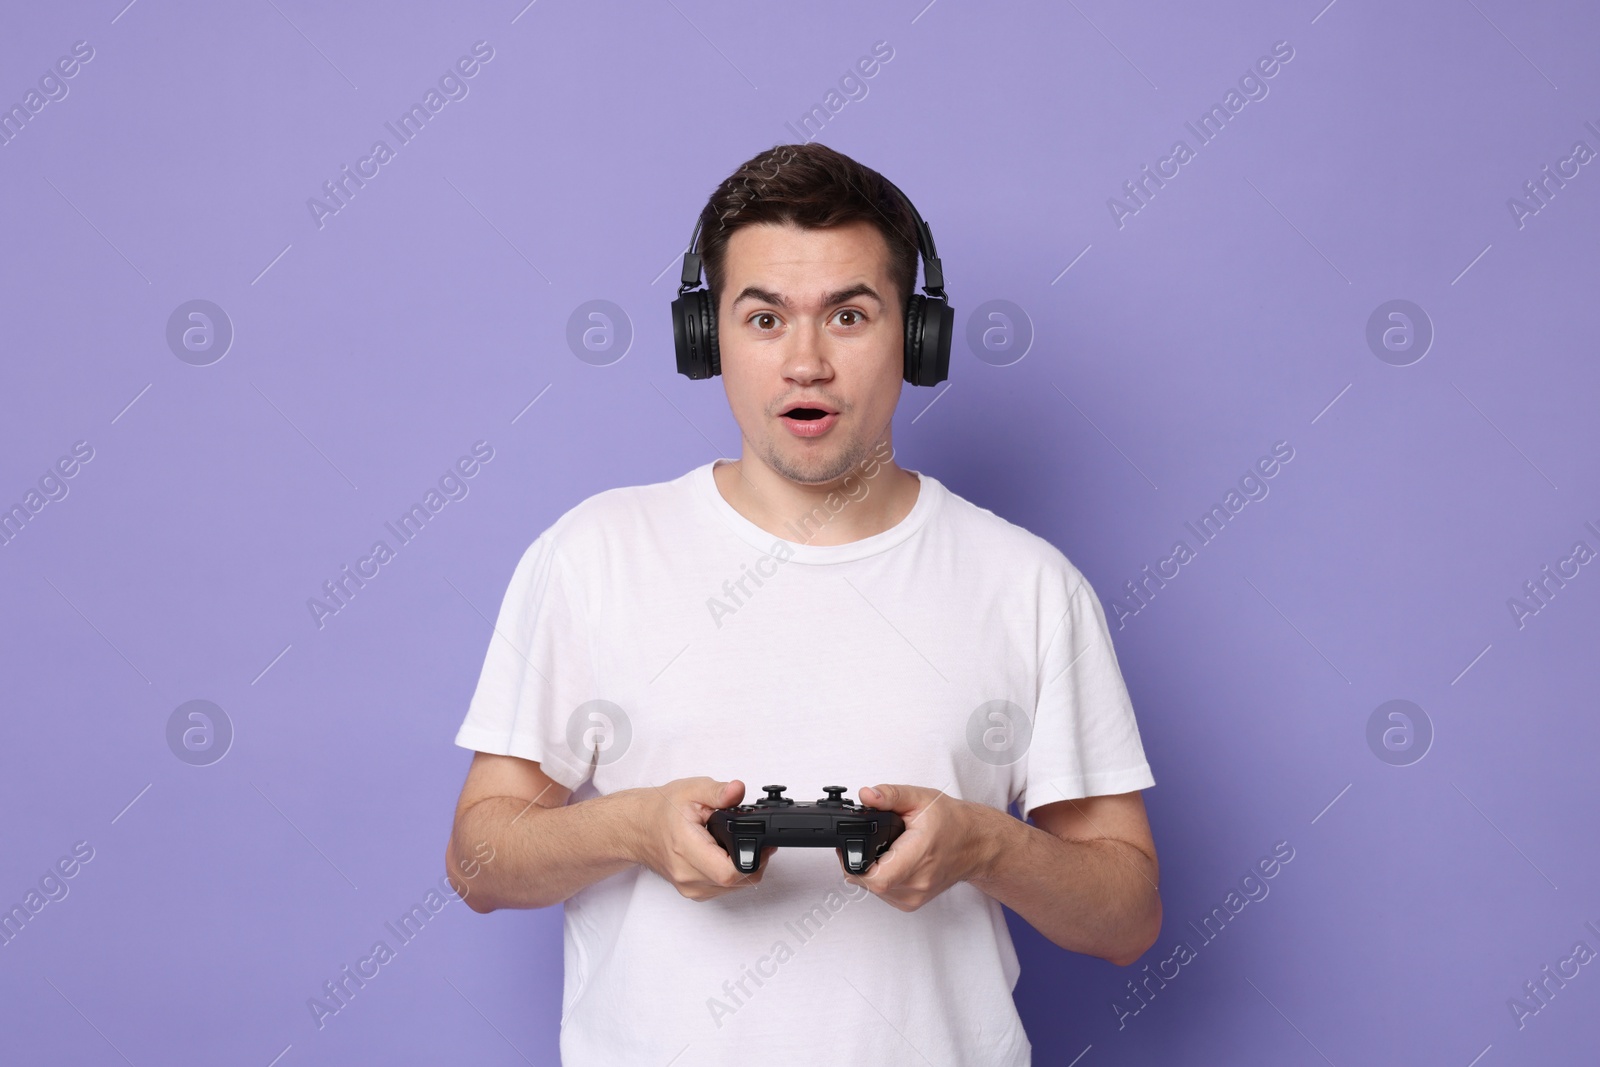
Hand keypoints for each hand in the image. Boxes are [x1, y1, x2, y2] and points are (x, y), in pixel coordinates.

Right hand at [630, 777, 771, 901]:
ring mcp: (689, 886)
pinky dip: (730, 875)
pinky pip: (722, 890)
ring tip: (736, 845)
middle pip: (735, 882)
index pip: (728, 871)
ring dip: (742, 870)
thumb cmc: (662, 810)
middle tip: (755, 841)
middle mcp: (687, 874)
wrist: (639, 827)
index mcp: (686, 848)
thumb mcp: (692, 790)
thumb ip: (718, 792)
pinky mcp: (692, 891)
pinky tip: (726, 856)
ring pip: (731, 888)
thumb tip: (738, 790)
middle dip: (753, 862)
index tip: (759, 845)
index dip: (752, 860)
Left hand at [845, 783, 997, 911]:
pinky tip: (890, 862)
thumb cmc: (952, 822)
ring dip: (870, 871)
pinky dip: (880, 878)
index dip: (854, 864)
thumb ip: (890, 795)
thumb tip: (866, 795)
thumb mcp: (920, 798)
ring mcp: (915, 897)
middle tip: (863, 841)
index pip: (876, 877)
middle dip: (859, 862)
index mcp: (919, 856)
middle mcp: (917, 883)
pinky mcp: (912, 903)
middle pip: (869, 883)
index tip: (850, 847)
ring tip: (883, 850)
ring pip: (874, 890)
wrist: (976, 844)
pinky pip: (883, 894)